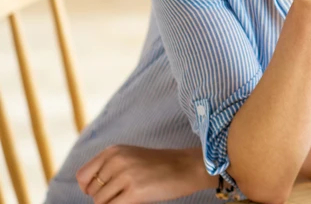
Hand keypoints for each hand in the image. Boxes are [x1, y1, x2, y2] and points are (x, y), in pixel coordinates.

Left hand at [76, 145, 213, 203]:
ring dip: (113, 203)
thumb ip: (109, 166)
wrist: (188, 167)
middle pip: (92, 191)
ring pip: (100, 202)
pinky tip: (134, 200)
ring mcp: (125, 175)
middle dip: (104, 197)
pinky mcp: (135, 191)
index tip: (101, 191)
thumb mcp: (131, 157)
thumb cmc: (161, 165)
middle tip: (123, 193)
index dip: (88, 188)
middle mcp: (117, 160)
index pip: (83, 175)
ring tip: (132, 195)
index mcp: (114, 151)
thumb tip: (87, 188)